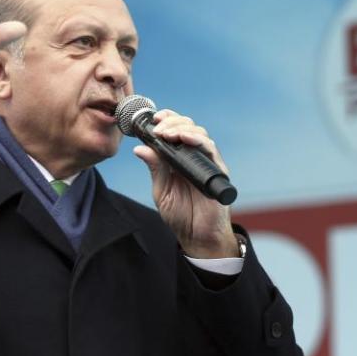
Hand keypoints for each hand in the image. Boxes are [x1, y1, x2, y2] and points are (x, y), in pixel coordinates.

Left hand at [133, 110, 239, 258]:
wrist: (198, 236)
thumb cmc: (181, 215)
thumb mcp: (161, 190)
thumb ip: (155, 168)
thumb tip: (140, 148)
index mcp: (179, 159)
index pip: (175, 131)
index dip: (166, 120)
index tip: (153, 119)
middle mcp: (193, 157)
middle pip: (187, 126)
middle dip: (172, 122)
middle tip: (158, 128)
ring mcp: (206, 163)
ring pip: (199, 133)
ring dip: (182, 128)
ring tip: (167, 133)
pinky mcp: (217, 171)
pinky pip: (210, 149)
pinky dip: (197, 140)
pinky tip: (185, 139)